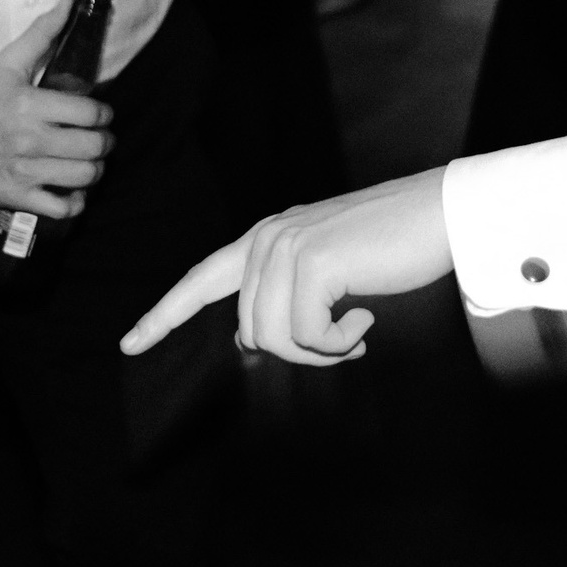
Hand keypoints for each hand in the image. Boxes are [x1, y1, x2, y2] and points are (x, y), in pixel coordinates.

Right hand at [0, 3, 114, 210]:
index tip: (99, 114)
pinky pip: (60, 208)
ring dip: (94, 169)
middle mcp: (27, 140)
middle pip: (92, 147)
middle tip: (99, 139)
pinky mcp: (16, 196)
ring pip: (82, 177)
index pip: (90, 113)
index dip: (102, 114)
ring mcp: (22, 172)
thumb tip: (70, 1)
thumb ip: (42, 33)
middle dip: (104, 142)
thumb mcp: (10, 63)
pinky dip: (74, 202)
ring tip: (89, 161)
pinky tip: (73, 189)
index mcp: (29, 105)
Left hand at [120, 168, 454, 363]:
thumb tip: (251, 344)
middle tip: (345, 339)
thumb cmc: (392, 245)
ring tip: (355, 330)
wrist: (438, 214)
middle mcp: (268, 238)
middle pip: (251, 332)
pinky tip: (364, 321)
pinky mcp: (312, 262)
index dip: (164, 315)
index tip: (128, 345)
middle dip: (299, 353)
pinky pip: (306, 336)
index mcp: (266, 238)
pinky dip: (337, 343)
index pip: (201, 279)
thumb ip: (286, 294)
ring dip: (319, 351)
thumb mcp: (329, 269)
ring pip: (273, 339)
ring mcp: (287, 247)